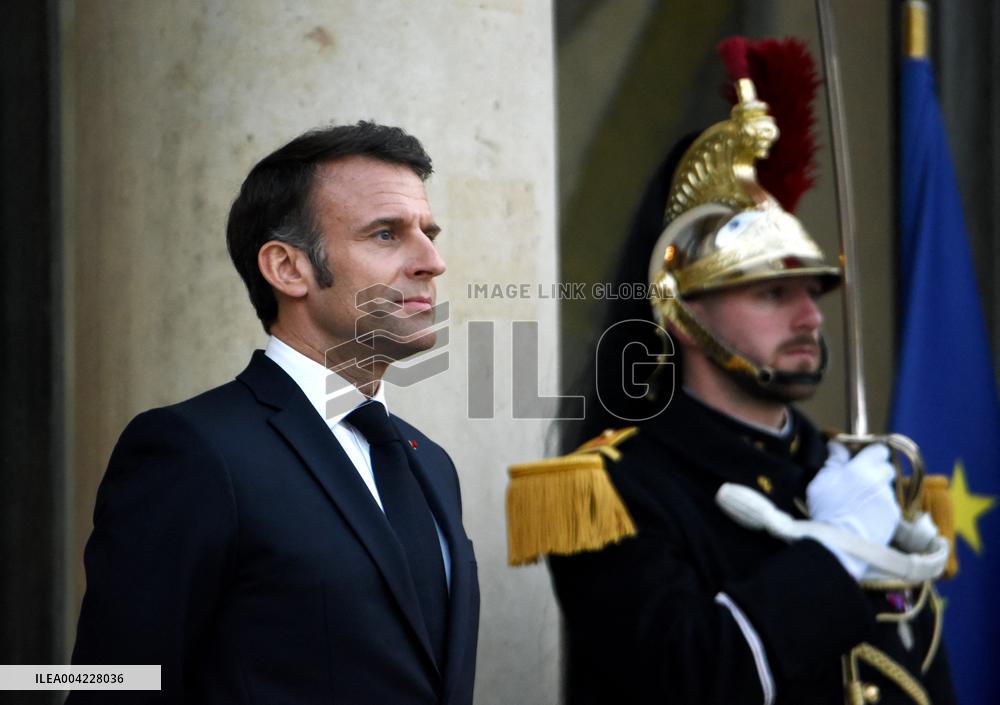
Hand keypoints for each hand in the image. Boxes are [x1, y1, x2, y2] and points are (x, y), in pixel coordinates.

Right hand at [806, 442, 901, 578]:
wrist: (840, 545)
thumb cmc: (826, 512)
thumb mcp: (821, 482)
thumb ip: (834, 462)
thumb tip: (837, 445)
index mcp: (859, 470)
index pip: (879, 449)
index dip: (872, 452)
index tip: (864, 457)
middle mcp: (878, 482)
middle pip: (887, 467)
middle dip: (877, 471)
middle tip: (863, 480)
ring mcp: (888, 500)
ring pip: (887, 488)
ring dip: (877, 491)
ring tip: (862, 503)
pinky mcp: (894, 517)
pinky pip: (889, 506)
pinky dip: (880, 508)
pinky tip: (867, 516)